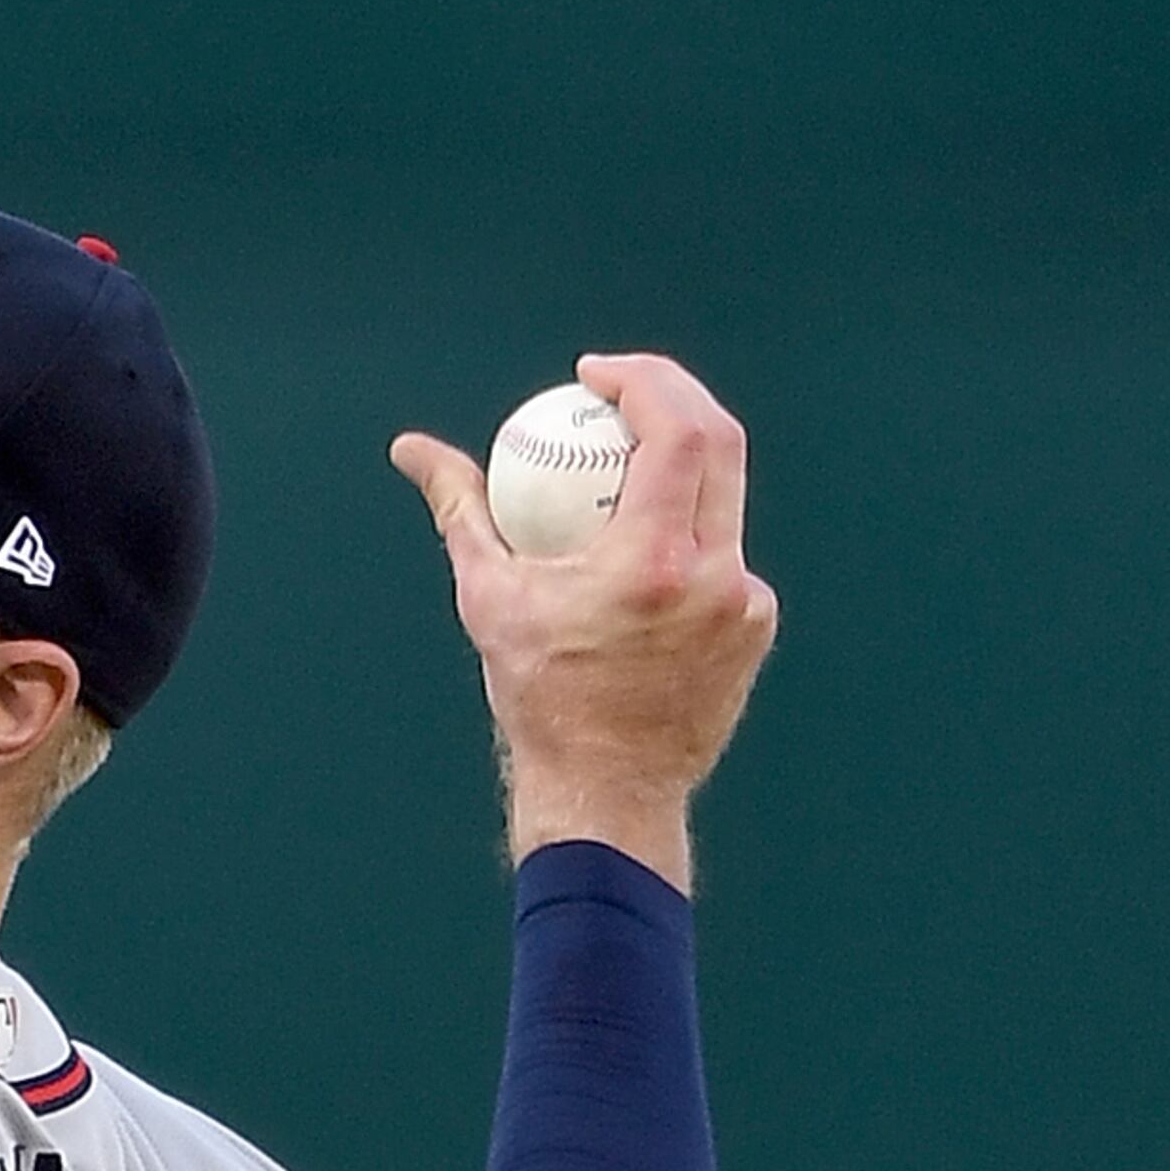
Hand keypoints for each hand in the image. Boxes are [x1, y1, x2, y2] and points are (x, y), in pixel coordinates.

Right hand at [389, 351, 777, 887]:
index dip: (644, 380)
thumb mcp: (490, 599)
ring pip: (726, 496)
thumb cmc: (538, 699)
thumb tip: (413, 450)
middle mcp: (714, 576)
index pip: (675, 430)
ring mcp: (745, 603)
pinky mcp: (756, 626)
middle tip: (624, 391)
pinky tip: (646, 551)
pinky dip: (686, 537)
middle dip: (673, 395)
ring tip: (630, 463)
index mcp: (653, 563)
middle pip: (720, 441)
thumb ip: (461, 511)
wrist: (605, 794)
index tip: (597, 377)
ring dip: (681, 464)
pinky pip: (725, 553)